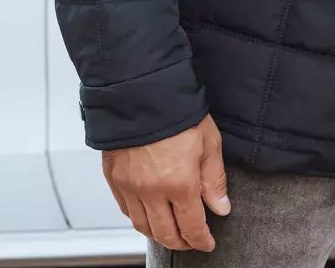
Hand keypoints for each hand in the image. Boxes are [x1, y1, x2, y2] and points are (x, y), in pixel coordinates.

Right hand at [102, 114, 229, 251]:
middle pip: (165, 233)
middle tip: (191, 242)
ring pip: (143, 226)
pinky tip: (147, 214)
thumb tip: (221, 207)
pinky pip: (125, 209)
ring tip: (171, 232)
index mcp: (179, 183)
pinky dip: (137, 218)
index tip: (207, 243)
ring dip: (158, 234)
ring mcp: (129, 186)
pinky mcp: (114, 177)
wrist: (142, 90)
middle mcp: (151, 190)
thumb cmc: (178, 110)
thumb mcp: (209, 141)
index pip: (191, 226)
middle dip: (181, 243)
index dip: (201, 240)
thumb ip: (214, 179)